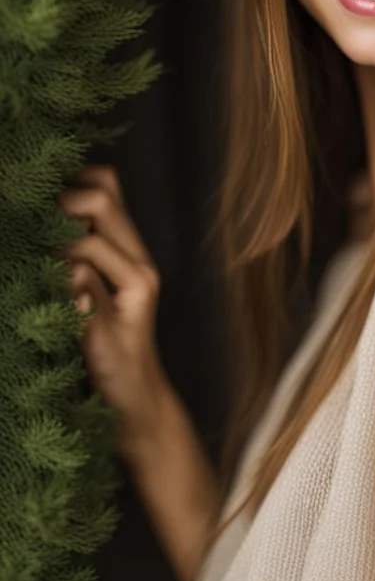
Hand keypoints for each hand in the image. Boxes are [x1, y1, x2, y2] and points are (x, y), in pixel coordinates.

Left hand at [57, 163, 168, 455]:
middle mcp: (139, 260)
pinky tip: (52, 302)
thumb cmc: (102, 348)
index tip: (41, 203)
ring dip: (50, 249)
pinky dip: (56, 286)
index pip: (106, 181)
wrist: (133, 401)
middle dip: (57, 205)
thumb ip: (72, 258)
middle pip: (100, 196)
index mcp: (129, 248)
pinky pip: (80, 284)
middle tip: (35, 234)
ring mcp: (137, 288)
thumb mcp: (88, 293)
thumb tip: (28, 225)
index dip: (70, 179)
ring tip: (36, 269)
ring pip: (86, 240)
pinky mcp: (122, 318)